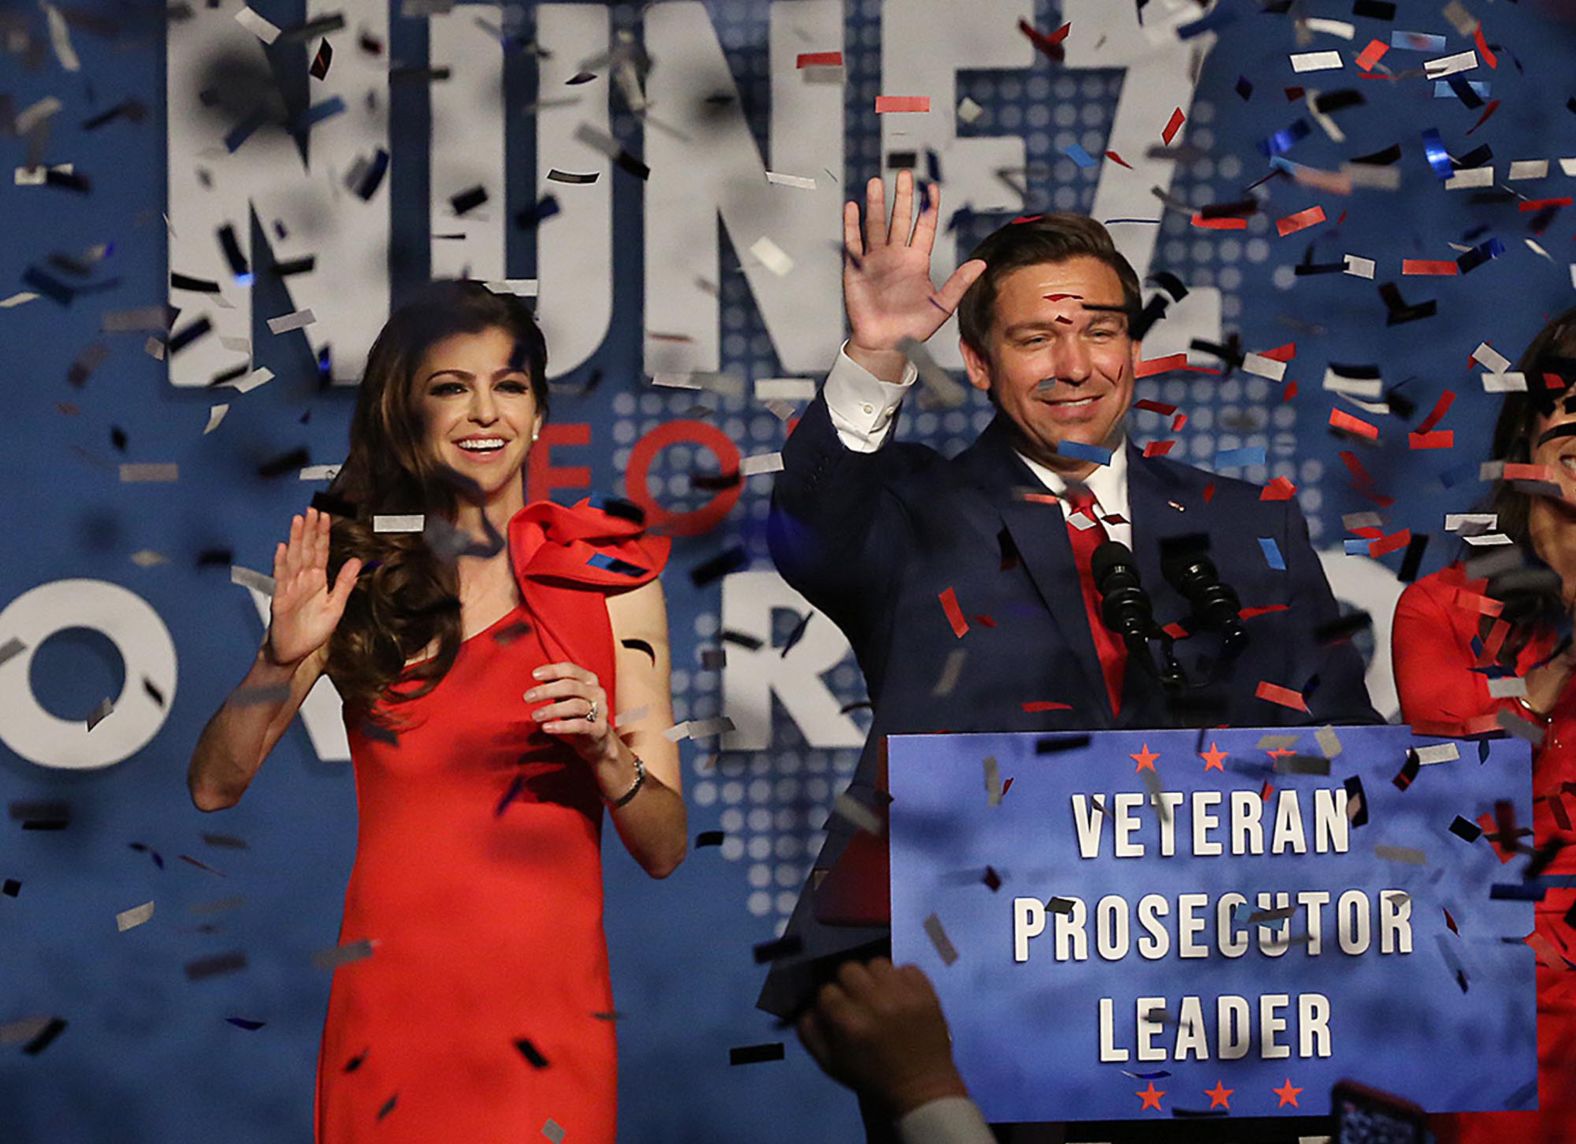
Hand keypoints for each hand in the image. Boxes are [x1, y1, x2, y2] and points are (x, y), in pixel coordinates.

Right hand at [266, 507, 362, 666]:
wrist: (292, 653)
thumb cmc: (311, 631)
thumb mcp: (336, 606)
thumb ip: (345, 583)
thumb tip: (357, 562)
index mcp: (317, 581)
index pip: (320, 552)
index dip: (323, 534)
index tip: (325, 516)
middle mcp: (303, 580)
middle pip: (306, 550)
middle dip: (309, 530)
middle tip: (312, 509)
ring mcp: (290, 587)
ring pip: (293, 558)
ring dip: (296, 540)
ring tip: (298, 521)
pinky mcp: (280, 599)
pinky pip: (281, 578)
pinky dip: (281, 563)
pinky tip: (283, 549)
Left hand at [524, 662, 615, 763]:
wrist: (598, 739)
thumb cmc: (578, 713)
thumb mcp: (568, 696)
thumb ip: (556, 685)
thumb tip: (538, 675)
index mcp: (589, 680)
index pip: (570, 669)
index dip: (552, 671)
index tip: (534, 675)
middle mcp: (597, 692)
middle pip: (570, 686)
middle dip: (546, 691)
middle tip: (527, 697)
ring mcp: (600, 710)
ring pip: (575, 706)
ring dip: (552, 710)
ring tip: (535, 716)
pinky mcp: (599, 729)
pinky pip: (580, 725)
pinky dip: (561, 726)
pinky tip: (546, 727)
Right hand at [795, 958, 969, 1117]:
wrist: (920, 1089)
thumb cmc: (873, 1078)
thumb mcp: (831, 1065)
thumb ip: (810, 1032)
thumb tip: (809, 1006)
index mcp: (849, 1024)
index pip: (826, 991)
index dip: (830, 1002)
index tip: (839, 1012)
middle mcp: (875, 1004)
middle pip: (849, 969)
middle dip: (849, 985)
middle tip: (858, 1001)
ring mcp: (904, 996)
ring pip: (877, 963)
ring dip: (875, 978)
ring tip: (880, 995)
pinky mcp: (927, 993)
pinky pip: (907, 967)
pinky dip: (901, 979)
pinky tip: (900, 996)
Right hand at [843, 171, 986, 375]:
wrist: (885, 344)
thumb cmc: (912, 329)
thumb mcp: (941, 306)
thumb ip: (959, 283)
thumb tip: (981, 265)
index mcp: (916, 261)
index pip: (923, 227)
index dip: (928, 206)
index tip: (931, 187)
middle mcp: (896, 256)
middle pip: (899, 219)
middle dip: (902, 196)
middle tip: (904, 174)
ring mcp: (875, 260)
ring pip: (876, 224)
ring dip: (876, 204)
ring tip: (877, 182)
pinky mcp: (856, 268)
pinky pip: (854, 242)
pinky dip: (852, 224)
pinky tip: (853, 207)